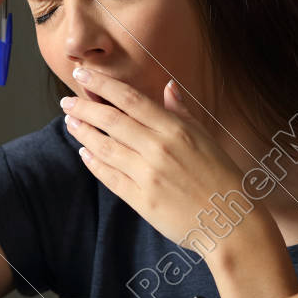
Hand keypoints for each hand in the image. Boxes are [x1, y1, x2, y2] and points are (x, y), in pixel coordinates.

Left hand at [62, 68, 258, 250]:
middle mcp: (158, 148)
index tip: (84, 76)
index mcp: (176, 129)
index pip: (130, 99)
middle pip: (111, 120)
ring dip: (84, 132)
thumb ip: (182, 112)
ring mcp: (148, 175)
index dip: (103, 85)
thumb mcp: (206, 137)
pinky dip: (94, 163)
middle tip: (66, 101)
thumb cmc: (223, 178)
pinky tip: (86, 153)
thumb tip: (168, 87)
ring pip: (105, 147)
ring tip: (71, 123)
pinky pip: (110, 177)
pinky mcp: (141, 200)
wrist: (230, 221)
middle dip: (84, 107)